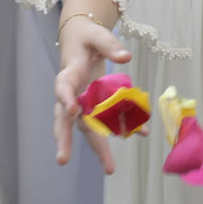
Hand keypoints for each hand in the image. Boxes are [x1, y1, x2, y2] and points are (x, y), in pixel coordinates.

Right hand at [54, 15, 131, 172]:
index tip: (72, 110)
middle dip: (64, 140)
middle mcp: (72, 93)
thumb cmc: (86, 37)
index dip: (65, 99)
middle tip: (62, 160)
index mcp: (69, 74)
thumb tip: (126, 57)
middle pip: (65, 120)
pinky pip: (106, 122)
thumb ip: (110, 45)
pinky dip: (122, 128)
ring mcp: (82, 103)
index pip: (63, 88)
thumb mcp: (97, 35)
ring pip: (86, 128)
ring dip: (98, 148)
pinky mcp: (94, 106)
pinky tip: (140, 133)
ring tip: (109, 168)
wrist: (81, 39)